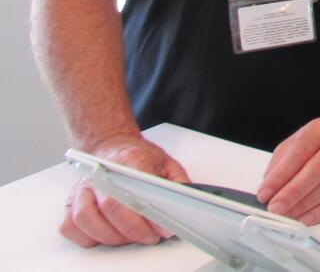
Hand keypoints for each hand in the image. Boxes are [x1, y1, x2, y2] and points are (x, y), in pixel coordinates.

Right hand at [61, 133, 189, 247]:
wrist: (112, 146)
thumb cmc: (137, 156)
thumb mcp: (166, 163)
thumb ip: (177, 182)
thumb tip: (184, 202)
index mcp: (129, 160)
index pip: (137, 189)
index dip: (150, 214)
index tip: (162, 228)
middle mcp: (101, 174)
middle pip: (111, 207)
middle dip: (133, 229)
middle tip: (149, 236)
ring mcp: (83, 188)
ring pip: (87, 218)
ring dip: (111, 235)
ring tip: (129, 237)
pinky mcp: (71, 202)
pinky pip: (70, 226)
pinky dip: (87, 236)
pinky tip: (104, 235)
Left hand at [256, 114, 319, 224]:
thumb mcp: (297, 139)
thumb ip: (281, 161)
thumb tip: (268, 187)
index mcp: (319, 130)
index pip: (299, 153)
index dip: (280, 176)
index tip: (264, 193)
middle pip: (316, 170)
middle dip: (293, 193)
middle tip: (276, 208)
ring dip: (306, 205)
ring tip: (288, 215)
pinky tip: (307, 217)